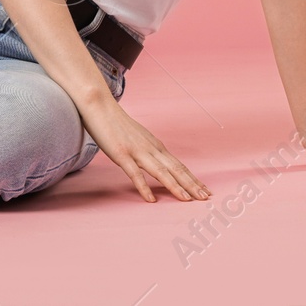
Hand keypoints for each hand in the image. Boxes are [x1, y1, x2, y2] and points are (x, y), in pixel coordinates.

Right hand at [79, 96, 209, 202]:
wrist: (99, 105)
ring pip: (161, 172)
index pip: (179, 165)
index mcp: (155, 146)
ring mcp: (136, 151)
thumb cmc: (116, 123)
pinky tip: (151, 200)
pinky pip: (135, 173)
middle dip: (192, 185)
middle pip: (176, 169)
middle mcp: (151, 148)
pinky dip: (144, 187)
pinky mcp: (121, 154)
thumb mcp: (138, 137)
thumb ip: (148, 150)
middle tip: (206, 198)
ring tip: (188, 200)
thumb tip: (157, 162)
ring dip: (176, 186)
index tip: (205, 190)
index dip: (192, 179)